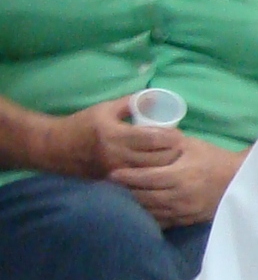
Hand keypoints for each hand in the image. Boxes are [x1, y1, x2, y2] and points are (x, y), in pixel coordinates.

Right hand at [32, 97, 180, 179]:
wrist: (56, 148)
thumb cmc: (83, 124)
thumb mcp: (105, 108)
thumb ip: (131, 102)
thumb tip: (156, 97)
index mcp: (116, 135)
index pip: (153, 139)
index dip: (171, 137)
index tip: (178, 134)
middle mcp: (117, 155)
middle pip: (157, 159)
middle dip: (173, 153)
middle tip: (179, 147)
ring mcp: (115, 171)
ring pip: (151, 173)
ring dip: (165, 166)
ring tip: (171, 157)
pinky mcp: (112, 182)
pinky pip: (140, 182)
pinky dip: (152, 176)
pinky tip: (157, 170)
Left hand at [109, 135, 247, 227]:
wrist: (239, 179)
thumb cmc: (213, 158)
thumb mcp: (192, 145)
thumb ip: (168, 141)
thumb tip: (144, 132)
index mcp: (180, 176)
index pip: (146, 178)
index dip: (127, 177)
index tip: (111, 174)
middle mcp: (179, 196)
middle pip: (145, 197)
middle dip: (126, 192)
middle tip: (109, 187)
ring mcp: (183, 211)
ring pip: (151, 211)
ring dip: (134, 206)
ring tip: (119, 199)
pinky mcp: (187, 220)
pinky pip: (162, 222)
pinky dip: (148, 217)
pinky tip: (139, 212)